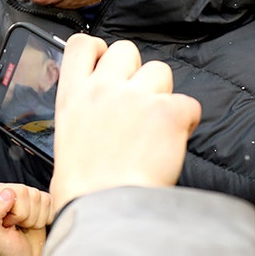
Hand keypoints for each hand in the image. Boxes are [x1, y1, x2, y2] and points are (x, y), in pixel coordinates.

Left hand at [0, 183, 51, 255]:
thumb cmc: (5, 253)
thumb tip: (7, 192)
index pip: (11, 192)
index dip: (13, 214)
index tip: (5, 227)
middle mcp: (3, 190)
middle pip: (26, 193)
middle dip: (25, 217)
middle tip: (16, 229)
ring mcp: (22, 193)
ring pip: (38, 197)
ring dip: (35, 219)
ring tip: (23, 228)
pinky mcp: (38, 199)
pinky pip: (49, 201)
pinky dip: (45, 218)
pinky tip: (33, 225)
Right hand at [49, 35, 200, 216]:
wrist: (105, 210)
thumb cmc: (84, 190)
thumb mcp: (67, 141)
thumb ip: (84, 114)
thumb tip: (99, 114)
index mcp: (73, 95)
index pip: (81, 44)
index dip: (98, 49)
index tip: (106, 63)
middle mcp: (102, 88)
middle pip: (126, 50)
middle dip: (135, 72)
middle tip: (137, 105)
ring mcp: (135, 97)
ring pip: (160, 71)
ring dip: (162, 95)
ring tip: (156, 128)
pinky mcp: (167, 111)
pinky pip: (188, 103)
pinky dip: (185, 121)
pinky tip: (173, 142)